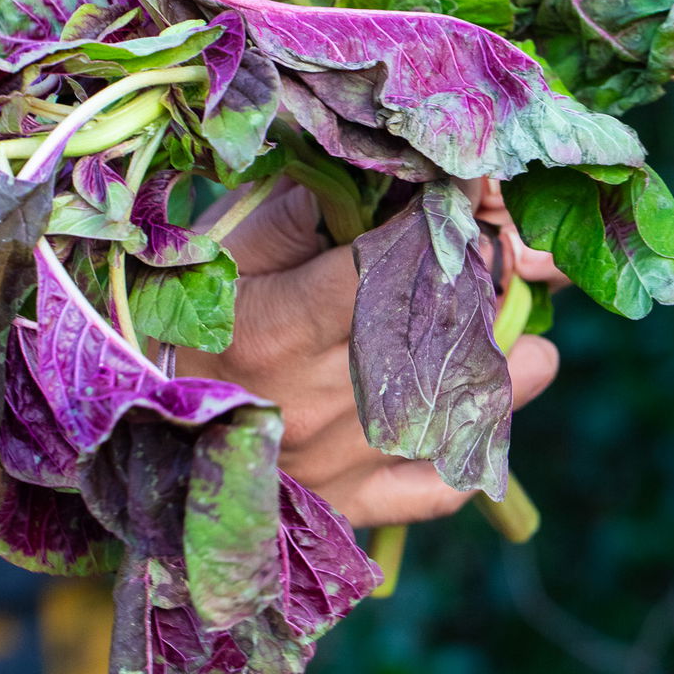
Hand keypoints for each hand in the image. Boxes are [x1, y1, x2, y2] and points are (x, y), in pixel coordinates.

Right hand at [175, 180, 560, 528]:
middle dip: (486, 295)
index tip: (465, 202)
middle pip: (435, 339)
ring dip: (509, 376)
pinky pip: (434, 490)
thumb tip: (382, 167)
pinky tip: (488, 414)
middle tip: (511, 267)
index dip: (437, 233)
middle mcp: (316, 400)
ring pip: (452, 414)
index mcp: (279, 329)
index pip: (385, 272)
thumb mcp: (226, 249)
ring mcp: (337, 461)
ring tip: (530, 347)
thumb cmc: (187, 319)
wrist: (143, 431)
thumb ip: (299, 207)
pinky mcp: (347, 507)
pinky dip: (473, 453)